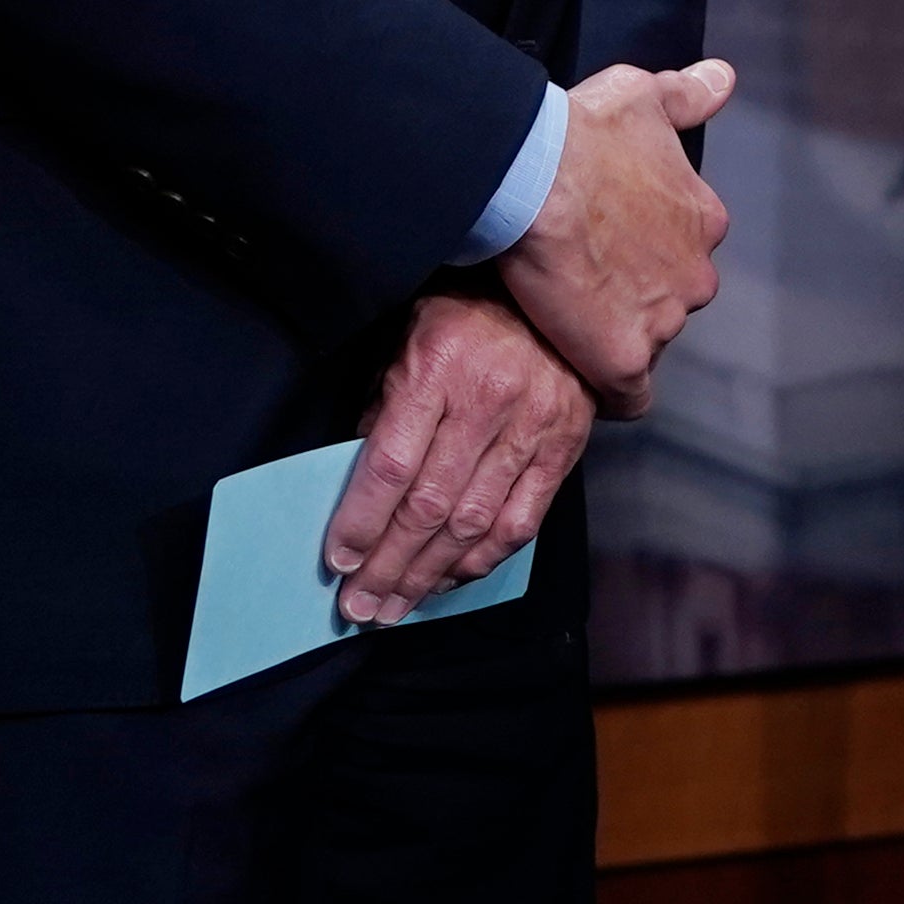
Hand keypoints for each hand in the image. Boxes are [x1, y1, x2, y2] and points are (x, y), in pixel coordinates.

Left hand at [325, 287, 591, 623]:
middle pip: (429, 506)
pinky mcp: (564, 447)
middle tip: (361, 607)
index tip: (338, 562)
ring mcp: (532, 426)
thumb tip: (356, 484)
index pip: (390, 464)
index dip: (361, 521)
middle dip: (388, 566)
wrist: (558, 295)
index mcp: (438, 367)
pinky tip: (450, 579)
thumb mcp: (406, 342)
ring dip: (429, 575)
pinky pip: (521, 520)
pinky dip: (482, 559)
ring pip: (473, 523)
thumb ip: (383, 409)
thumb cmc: (466, 317)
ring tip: (397, 607)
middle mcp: (488, 400)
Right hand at [497, 57, 733, 414]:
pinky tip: (589, 384)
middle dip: (636, 294)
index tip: (611, 246)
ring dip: (616, 334)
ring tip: (567, 322)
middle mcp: (696, 274)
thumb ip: (689, 93)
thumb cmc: (583, 132)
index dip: (646, 251)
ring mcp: (663, 320)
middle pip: (670, 298)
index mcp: (702, 220)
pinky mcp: (623, 358)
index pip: (683, 250)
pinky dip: (613, 393)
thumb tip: (724, 79)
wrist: (534, 177)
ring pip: (648, 340)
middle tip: (583, 282)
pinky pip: (630, 394)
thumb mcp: (643, 95)